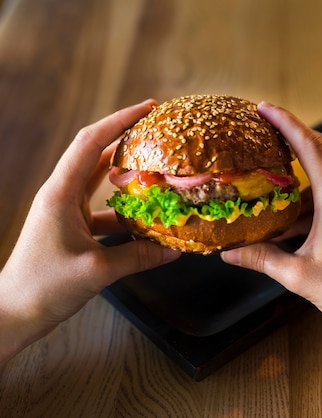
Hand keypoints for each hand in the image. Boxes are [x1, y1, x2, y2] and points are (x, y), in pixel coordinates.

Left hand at [0, 100, 179, 361]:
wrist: (14, 313)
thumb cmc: (44, 288)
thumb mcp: (98, 271)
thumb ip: (139, 256)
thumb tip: (174, 249)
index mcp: (60, 194)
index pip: (91, 143)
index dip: (119, 121)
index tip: (148, 107)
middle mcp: (61, 195)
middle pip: (96, 154)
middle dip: (126, 138)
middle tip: (158, 130)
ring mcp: (65, 211)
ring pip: (100, 181)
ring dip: (126, 172)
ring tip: (157, 167)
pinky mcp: (72, 228)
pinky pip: (103, 208)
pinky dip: (125, 208)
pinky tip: (147, 217)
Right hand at [221, 101, 321, 330]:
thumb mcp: (298, 275)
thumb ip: (261, 259)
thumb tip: (228, 253)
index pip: (310, 146)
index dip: (286, 121)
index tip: (264, 107)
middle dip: (298, 133)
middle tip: (269, 130)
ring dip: (306, 167)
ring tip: (276, 181)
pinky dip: (315, 192)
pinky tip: (294, 217)